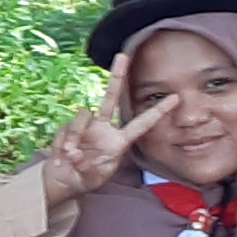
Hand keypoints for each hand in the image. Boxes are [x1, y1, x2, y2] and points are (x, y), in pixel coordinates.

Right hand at [40, 53, 168, 202]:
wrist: (64, 180)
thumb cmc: (85, 178)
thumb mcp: (93, 178)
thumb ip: (86, 166)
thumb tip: (74, 152)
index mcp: (119, 141)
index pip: (142, 124)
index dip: (158, 112)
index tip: (176, 98)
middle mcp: (104, 128)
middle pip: (111, 98)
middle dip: (117, 76)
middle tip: (123, 56)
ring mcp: (85, 126)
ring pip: (82, 116)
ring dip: (75, 136)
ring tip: (71, 156)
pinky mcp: (67, 128)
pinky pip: (65, 131)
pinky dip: (62, 147)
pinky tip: (61, 159)